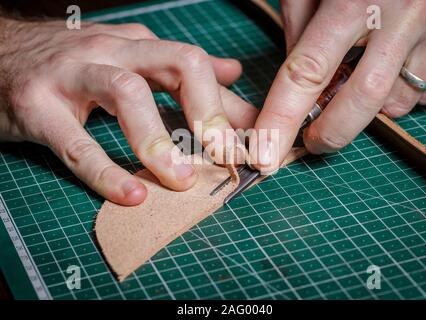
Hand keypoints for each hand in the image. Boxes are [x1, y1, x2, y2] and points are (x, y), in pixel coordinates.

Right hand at [0, 19, 257, 204]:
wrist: (0, 55)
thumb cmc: (73, 66)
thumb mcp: (131, 62)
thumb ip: (180, 73)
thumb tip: (232, 74)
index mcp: (141, 45)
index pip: (198, 66)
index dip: (230, 107)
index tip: (252, 145)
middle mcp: (113, 51)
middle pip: (176, 64)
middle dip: (209, 112)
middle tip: (227, 156)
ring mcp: (73, 75)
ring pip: (126, 94)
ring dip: (160, 141)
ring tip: (183, 179)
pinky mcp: (38, 107)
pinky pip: (76, 144)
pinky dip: (106, 173)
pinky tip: (130, 195)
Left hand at [250, 0, 425, 171]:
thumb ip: (302, 24)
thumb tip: (298, 82)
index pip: (307, 70)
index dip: (282, 118)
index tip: (266, 153)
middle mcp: (402, 15)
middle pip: (361, 100)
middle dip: (332, 133)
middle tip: (314, 143)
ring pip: (397, 101)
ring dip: (374, 103)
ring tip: (371, 69)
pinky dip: (405, 91)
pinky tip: (401, 62)